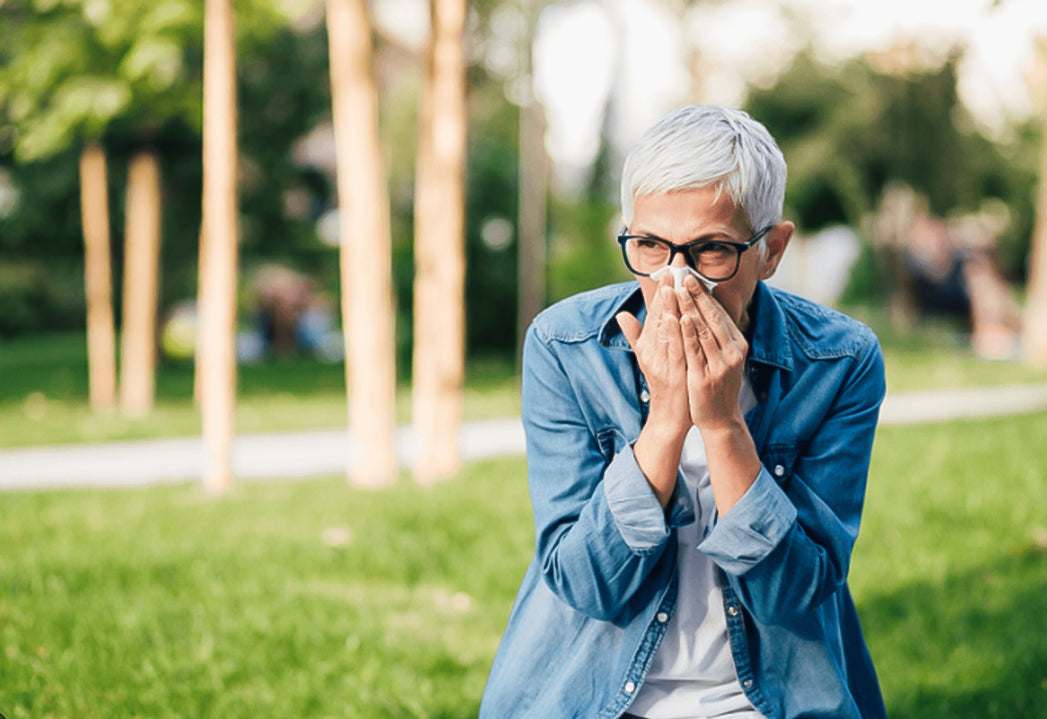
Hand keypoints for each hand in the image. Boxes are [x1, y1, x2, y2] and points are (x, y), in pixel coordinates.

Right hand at [616, 271, 689, 439]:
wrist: (670, 417)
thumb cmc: (664, 385)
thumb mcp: (648, 358)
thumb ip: (636, 336)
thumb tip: (622, 315)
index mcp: (649, 345)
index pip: (656, 313)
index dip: (661, 291)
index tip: (668, 269)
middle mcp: (652, 351)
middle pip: (659, 317)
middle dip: (665, 291)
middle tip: (672, 267)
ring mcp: (662, 363)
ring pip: (665, 330)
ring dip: (668, 307)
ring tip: (672, 286)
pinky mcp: (672, 374)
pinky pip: (674, 350)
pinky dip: (674, 334)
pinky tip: (678, 318)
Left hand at [676, 274, 748, 430]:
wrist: (721, 419)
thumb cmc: (718, 384)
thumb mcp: (723, 357)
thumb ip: (716, 334)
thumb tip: (704, 308)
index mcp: (737, 344)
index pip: (719, 313)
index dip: (703, 293)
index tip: (690, 274)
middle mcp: (733, 352)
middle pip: (713, 317)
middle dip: (697, 294)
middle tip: (683, 273)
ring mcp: (721, 365)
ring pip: (704, 330)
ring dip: (691, 308)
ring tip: (679, 289)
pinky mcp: (706, 377)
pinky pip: (696, 351)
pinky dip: (688, 333)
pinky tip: (680, 318)